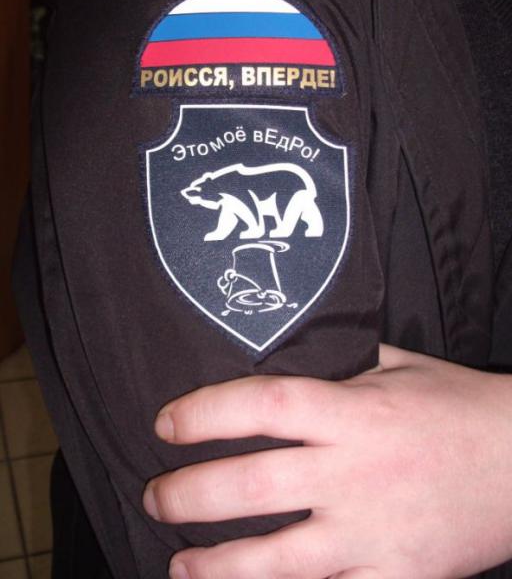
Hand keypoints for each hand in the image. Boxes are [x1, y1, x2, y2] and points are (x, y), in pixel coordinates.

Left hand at [143, 346, 511, 578]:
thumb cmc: (458, 407)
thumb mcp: (400, 365)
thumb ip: (341, 362)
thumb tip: (288, 352)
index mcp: (355, 412)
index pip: (262, 406)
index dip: (204, 413)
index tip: (165, 422)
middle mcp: (356, 473)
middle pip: (251, 488)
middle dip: (188, 496)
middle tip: (156, 496)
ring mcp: (374, 532)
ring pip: (276, 560)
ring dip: (215, 565)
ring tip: (180, 561)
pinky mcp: (396, 576)